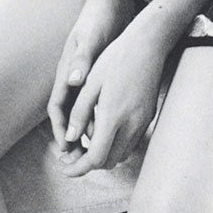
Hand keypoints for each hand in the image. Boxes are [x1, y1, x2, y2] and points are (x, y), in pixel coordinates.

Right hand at [48, 0, 134, 149]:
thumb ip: (82, 61)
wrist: (110, 6)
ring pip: (82, 111)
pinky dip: (100, 116)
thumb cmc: (98, 21)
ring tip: (96, 149)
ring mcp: (85, 77)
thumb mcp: (90, 40)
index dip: (60, 128)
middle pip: (68, 114)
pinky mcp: (98, 76)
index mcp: (67, 72)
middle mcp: (73, 78)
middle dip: (71, 136)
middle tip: (79, 158)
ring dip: (86, 129)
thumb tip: (73, 81)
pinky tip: (112, 127)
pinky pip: (95, 103)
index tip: (66, 147)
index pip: (57, 106)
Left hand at [54, 23, 167, 176]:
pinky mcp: (148, 116)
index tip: (64, 167)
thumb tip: (71, 138)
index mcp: (113, 116)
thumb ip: (79, 113)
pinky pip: (131, 142)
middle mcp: (131, 124)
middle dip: (88, 164)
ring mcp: (143, 122)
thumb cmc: (115, 59)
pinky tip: (104, 132)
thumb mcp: (91, 84)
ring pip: (121, 154)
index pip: (96, 158)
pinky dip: (116, 145)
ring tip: (86, 144)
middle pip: (108, 161)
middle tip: (71, 155)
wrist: (148, 45)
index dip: (77, 168)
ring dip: (103, 155)